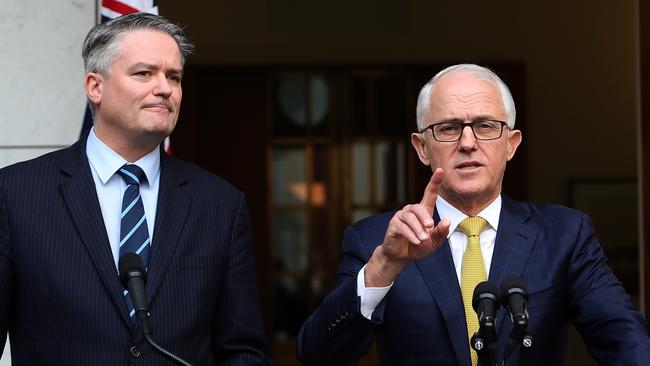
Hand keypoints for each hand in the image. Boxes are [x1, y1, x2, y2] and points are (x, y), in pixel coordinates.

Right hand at [365, 168, 449, 286]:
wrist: (402, 256)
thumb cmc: (419, 246)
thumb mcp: (434, 242)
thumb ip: (440, 233)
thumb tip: (446, 221)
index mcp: (424, 212)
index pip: (429, 194)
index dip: (434, 182)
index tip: (440, 171)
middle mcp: (411, 211)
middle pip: (419, 207)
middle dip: (425, 218)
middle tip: (430, 228)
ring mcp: (401, 217)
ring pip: (410, 218)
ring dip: (418, 229)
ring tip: (422, 239)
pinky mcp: (393, 225)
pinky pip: (402, 227)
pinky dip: (411, 235)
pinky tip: (416, 241)